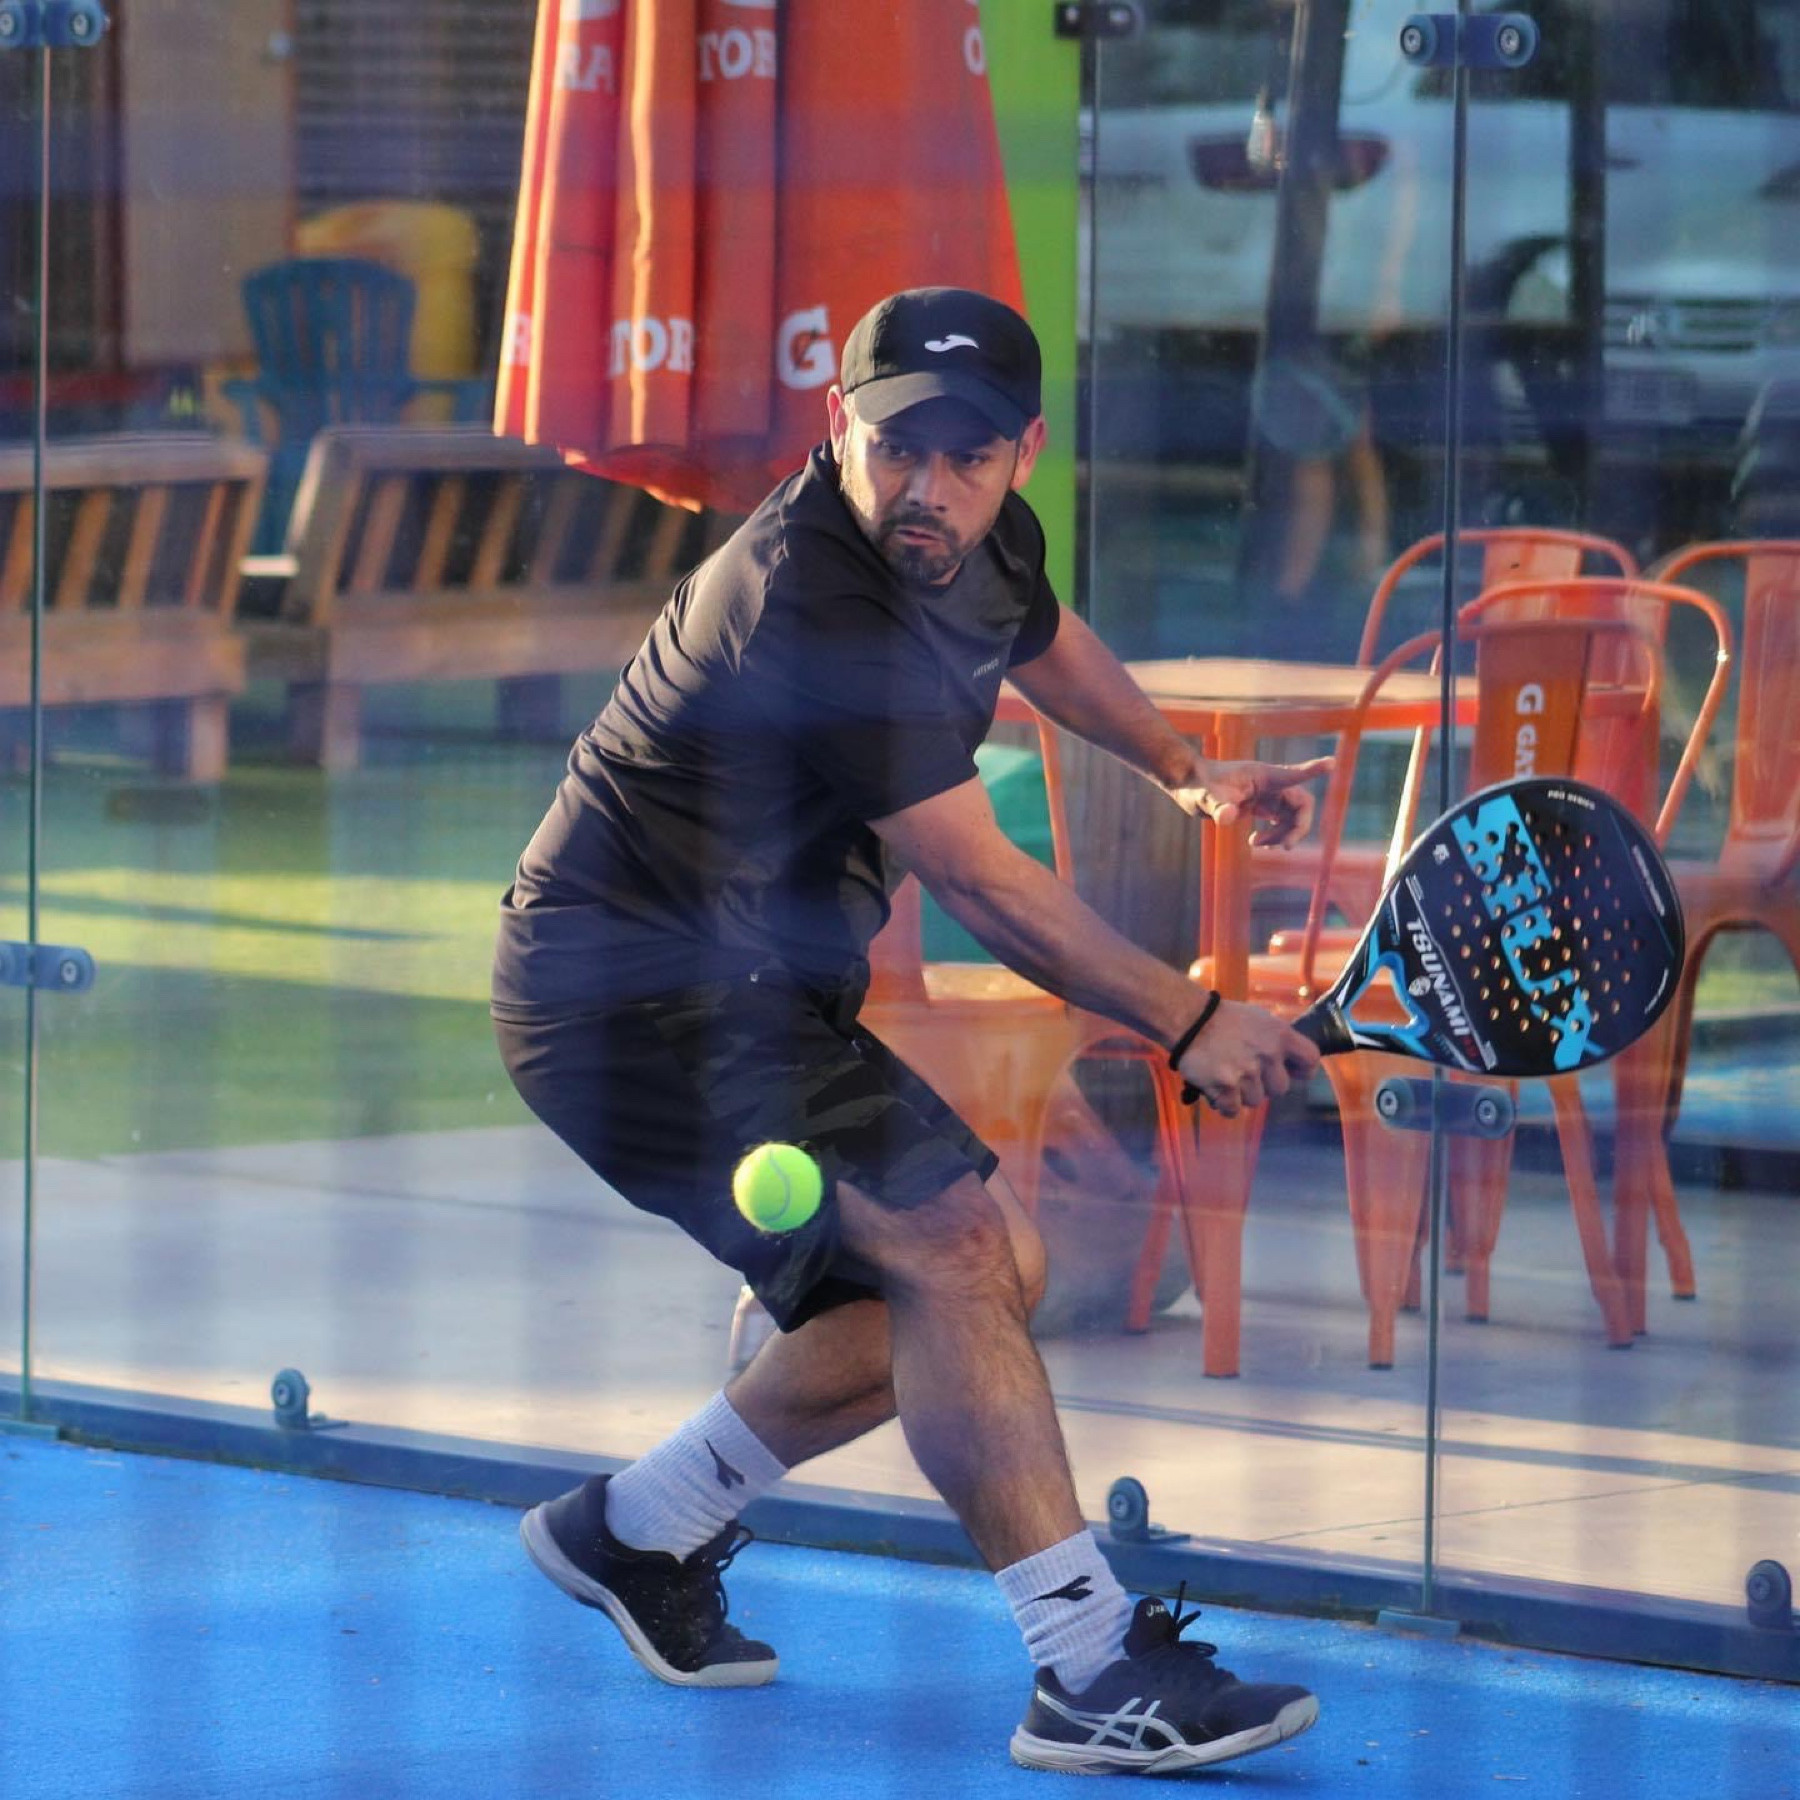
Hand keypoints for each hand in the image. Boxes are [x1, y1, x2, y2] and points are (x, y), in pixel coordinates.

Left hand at [1168, 755, 1333, 848]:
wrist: (1187, 785)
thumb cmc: (1195, 785)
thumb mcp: (1203, 797)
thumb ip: (1216, 805)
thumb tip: (1227, 816)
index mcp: (1262, 775)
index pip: (1293, 774)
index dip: (1314, 770)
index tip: (1331, 763)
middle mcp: (1270, 784)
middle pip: (1301, 805)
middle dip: (1297, 828)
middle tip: (1284, 847)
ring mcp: (1267, 794)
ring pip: (1292, 818)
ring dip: (1282, 836)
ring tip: (1258, 844)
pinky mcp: (1260, 805)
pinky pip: (1280, 822)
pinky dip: (1274, 836)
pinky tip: (1257, 843)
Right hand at [1174, 998, 1319, 1117]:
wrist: (1188, 1020)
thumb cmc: (1223, 1018)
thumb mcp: (1258, 1018)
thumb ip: (1277, 1039)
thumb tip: (1289, 1060)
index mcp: (1280, 1035)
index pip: (1311, 1060)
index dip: (1303, 1070)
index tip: (1292, 1071)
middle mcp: (1268, 1055)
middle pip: (1281, 1089)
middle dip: (1265, 1084)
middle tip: (1246, 1072)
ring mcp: (1247, 1074)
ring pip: (1256, 1101)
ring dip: (1242, 1094)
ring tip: (1226, 1075)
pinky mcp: (1226, 1089)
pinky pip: (1233, 1110)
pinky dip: (1224, 1104)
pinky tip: (1216, 1088)